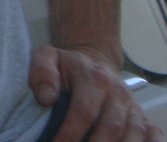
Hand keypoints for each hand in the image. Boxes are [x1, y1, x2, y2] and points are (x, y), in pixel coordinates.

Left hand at [29, 45, 164, 141]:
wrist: (92, 64)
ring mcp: (132, 106)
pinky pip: (151, 135)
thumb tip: (46, 98)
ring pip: (132, 136)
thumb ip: (41, 72)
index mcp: (94, 78)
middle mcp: (117, 92)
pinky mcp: (141, 118)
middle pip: (110, 129)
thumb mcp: (48, 58)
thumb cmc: (66, 67)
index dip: (69, 135)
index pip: (84, 112)